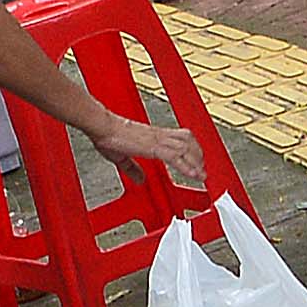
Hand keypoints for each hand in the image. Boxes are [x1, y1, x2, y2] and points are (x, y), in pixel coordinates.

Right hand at [87, 108, 216, 201]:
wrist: (103, 127)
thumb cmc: (109, 136)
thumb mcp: (122, 156)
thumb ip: (132, 168)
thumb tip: (140, 179)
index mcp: (154, 134)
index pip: (182, 137)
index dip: (192, 148)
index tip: (197, 160)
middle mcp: (159, 135)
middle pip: (188, 141)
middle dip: (198, 156)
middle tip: (203, 170)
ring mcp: (158, 140)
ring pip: (186, 149)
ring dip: (195, 163)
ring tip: (201, 175)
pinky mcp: (153, 147)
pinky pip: (175, 157)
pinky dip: (186, 167)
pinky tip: (192, 175)